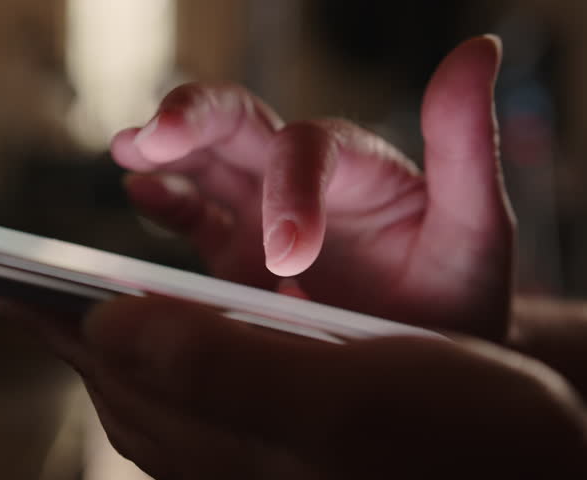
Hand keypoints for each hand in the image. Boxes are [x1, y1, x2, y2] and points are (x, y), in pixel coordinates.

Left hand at [0, 296, 586, 478]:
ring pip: (167, 418)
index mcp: (234, 448)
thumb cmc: (465, 438)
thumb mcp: (343, 392)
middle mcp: (237, 470)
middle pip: (132, 403)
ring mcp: (265, 475)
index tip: (16, 291)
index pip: (119, 381)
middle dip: (84, 348)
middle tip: (49, 304)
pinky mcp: (297, 468)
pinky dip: (182, 380)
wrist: (542, 478)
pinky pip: (210, 425)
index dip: (63, 331)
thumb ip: (219, 366)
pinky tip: (193, 360)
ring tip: (107, 326)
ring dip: (128, 364)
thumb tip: (110, 329)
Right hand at [113, 36, 512, 338]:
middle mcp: (303, 180)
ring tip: (131, 146)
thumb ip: (467, 145)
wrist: (425, 362)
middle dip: (196, 121)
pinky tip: (140, 190)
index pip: (309, 150)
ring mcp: (261, 215)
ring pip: (205, 162)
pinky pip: (193, 218)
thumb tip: (476, 51)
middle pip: (241, 125)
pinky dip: (163, 202)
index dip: (288, 191)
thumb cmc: (454, 301)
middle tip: (158, 133)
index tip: (291, 258)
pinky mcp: (236, 254)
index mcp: (357, 169)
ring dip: (165, 150)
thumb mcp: (476, 227)